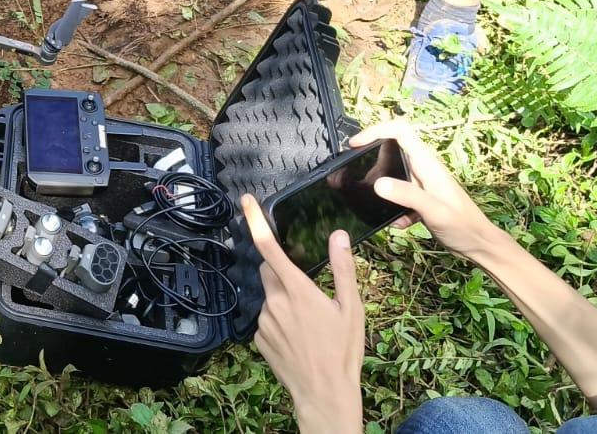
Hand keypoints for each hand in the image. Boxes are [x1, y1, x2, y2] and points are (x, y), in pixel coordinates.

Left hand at [241, 194, 364, 433]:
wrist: (323, 394)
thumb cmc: (342, 351)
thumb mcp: (351, 309)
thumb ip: (343, 269)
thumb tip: (337, 235)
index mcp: (297, 290)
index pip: (270, 248)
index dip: (255, 222)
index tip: (245, 202)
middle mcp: (274, 302)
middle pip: (269, 272)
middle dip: (281, 272)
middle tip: (307, 292)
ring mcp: (263, 321)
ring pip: (269, 298)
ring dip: (283, 301)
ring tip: (309, 326)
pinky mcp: (258, 339)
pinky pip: (266, 320)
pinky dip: (279, 322)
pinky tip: (298, 339)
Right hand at [347, 120, 499, 260]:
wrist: (480, 245)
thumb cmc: (463, 226)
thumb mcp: (434, 211)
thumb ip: (407, 195)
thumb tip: (378, 183)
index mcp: (427, 164)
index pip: (400, 131)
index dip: (376, 131)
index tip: (355, 144)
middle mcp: (423, 169)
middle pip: (392, 150)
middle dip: (372, 163)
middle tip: (357, 178)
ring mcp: (422, 183)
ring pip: (393, 175)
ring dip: (381, 188)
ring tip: (373, 204)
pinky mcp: (421, 198)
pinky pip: (399, 195)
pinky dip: (393, 208)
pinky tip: (398, 223)